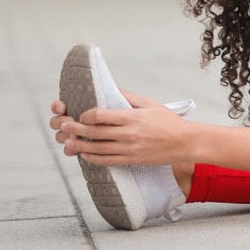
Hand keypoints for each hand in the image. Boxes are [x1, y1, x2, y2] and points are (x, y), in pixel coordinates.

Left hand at [55, 90, 192, 165]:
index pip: (101, 115)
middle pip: (94, 132)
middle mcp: (129, 134)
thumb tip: (112, 89)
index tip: (82, 115)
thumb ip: (129, 97)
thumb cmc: (169, 121)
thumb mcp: (151, 104)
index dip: (87, 115)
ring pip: (97, 148)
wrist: (186, 142)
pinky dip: (92, 158)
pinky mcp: (131, 160)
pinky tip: (85, 154)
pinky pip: (106, 161)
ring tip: (68, 141)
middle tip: (63, 126)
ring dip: (79, 144)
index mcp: (133, 118)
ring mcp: (129, 149)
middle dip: (75, 129)